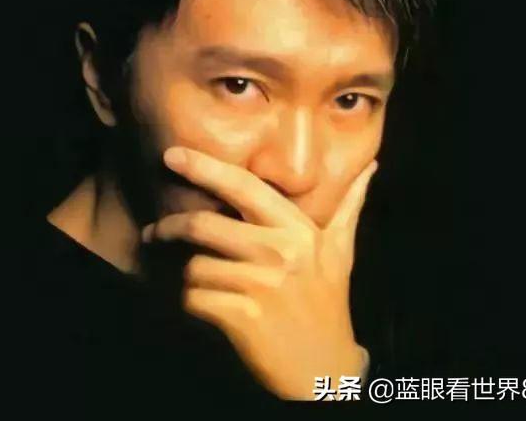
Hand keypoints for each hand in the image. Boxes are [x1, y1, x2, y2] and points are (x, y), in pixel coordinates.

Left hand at [141, 146, 376, 399]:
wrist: (325, 369)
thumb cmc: (328, 304)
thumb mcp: (340, 253)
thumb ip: (349, 207)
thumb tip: (370, 169)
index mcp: (298, 230)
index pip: (242, 186)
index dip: (203, 167)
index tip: (171, 155)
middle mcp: (281, 252)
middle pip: (202, 224)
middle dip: (169, 227)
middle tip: (155, 232)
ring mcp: (262, 285)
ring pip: (193, 266)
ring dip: (187, 276)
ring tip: (199, 283)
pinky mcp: (243, 317)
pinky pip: (192, 298)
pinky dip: (190, 303)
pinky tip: (206, 307)